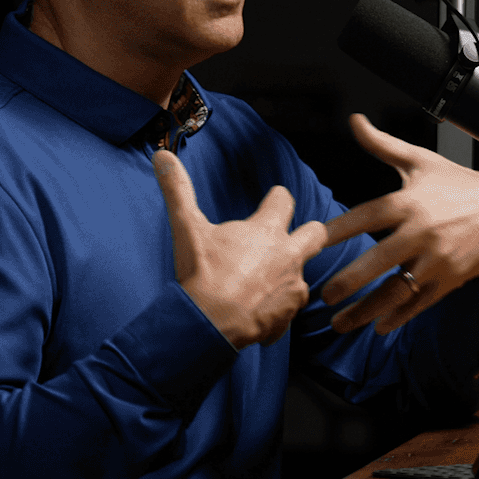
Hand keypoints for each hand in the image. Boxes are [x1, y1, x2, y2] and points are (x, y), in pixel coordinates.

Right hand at [153, 149, 328, 348]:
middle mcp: (289, 255)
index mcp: (267, 230)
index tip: (272, 198)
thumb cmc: (201, 273)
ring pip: (302, 274)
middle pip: (316, 233)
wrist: (210, 323)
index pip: (284, 200)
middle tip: (291, 236)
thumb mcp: (186, 227)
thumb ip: (178, 190)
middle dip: (308, 232)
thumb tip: (162, 154)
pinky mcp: (289, 313)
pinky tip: (256, 311)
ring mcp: (293, 286)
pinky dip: (275, 307)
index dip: (277, 198)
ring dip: (288, 274)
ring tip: (264, 282)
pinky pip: (288, 307)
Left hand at [319, 114, 478, 333]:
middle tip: (322, 295)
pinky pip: (420, 302)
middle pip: (379, 260)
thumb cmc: (459, 183)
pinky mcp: (450, 279)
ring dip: (367, 309)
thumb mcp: (422, 161)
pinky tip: (379, 326)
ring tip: (341, 323)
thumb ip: (383, 145)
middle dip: (348, 281)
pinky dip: (400, 316)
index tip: (312, 241)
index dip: (338, 229)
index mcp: (409, 201)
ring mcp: (437, 259)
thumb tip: (355, 121)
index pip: (366, 216)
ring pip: (397, 289)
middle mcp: (421, 231)